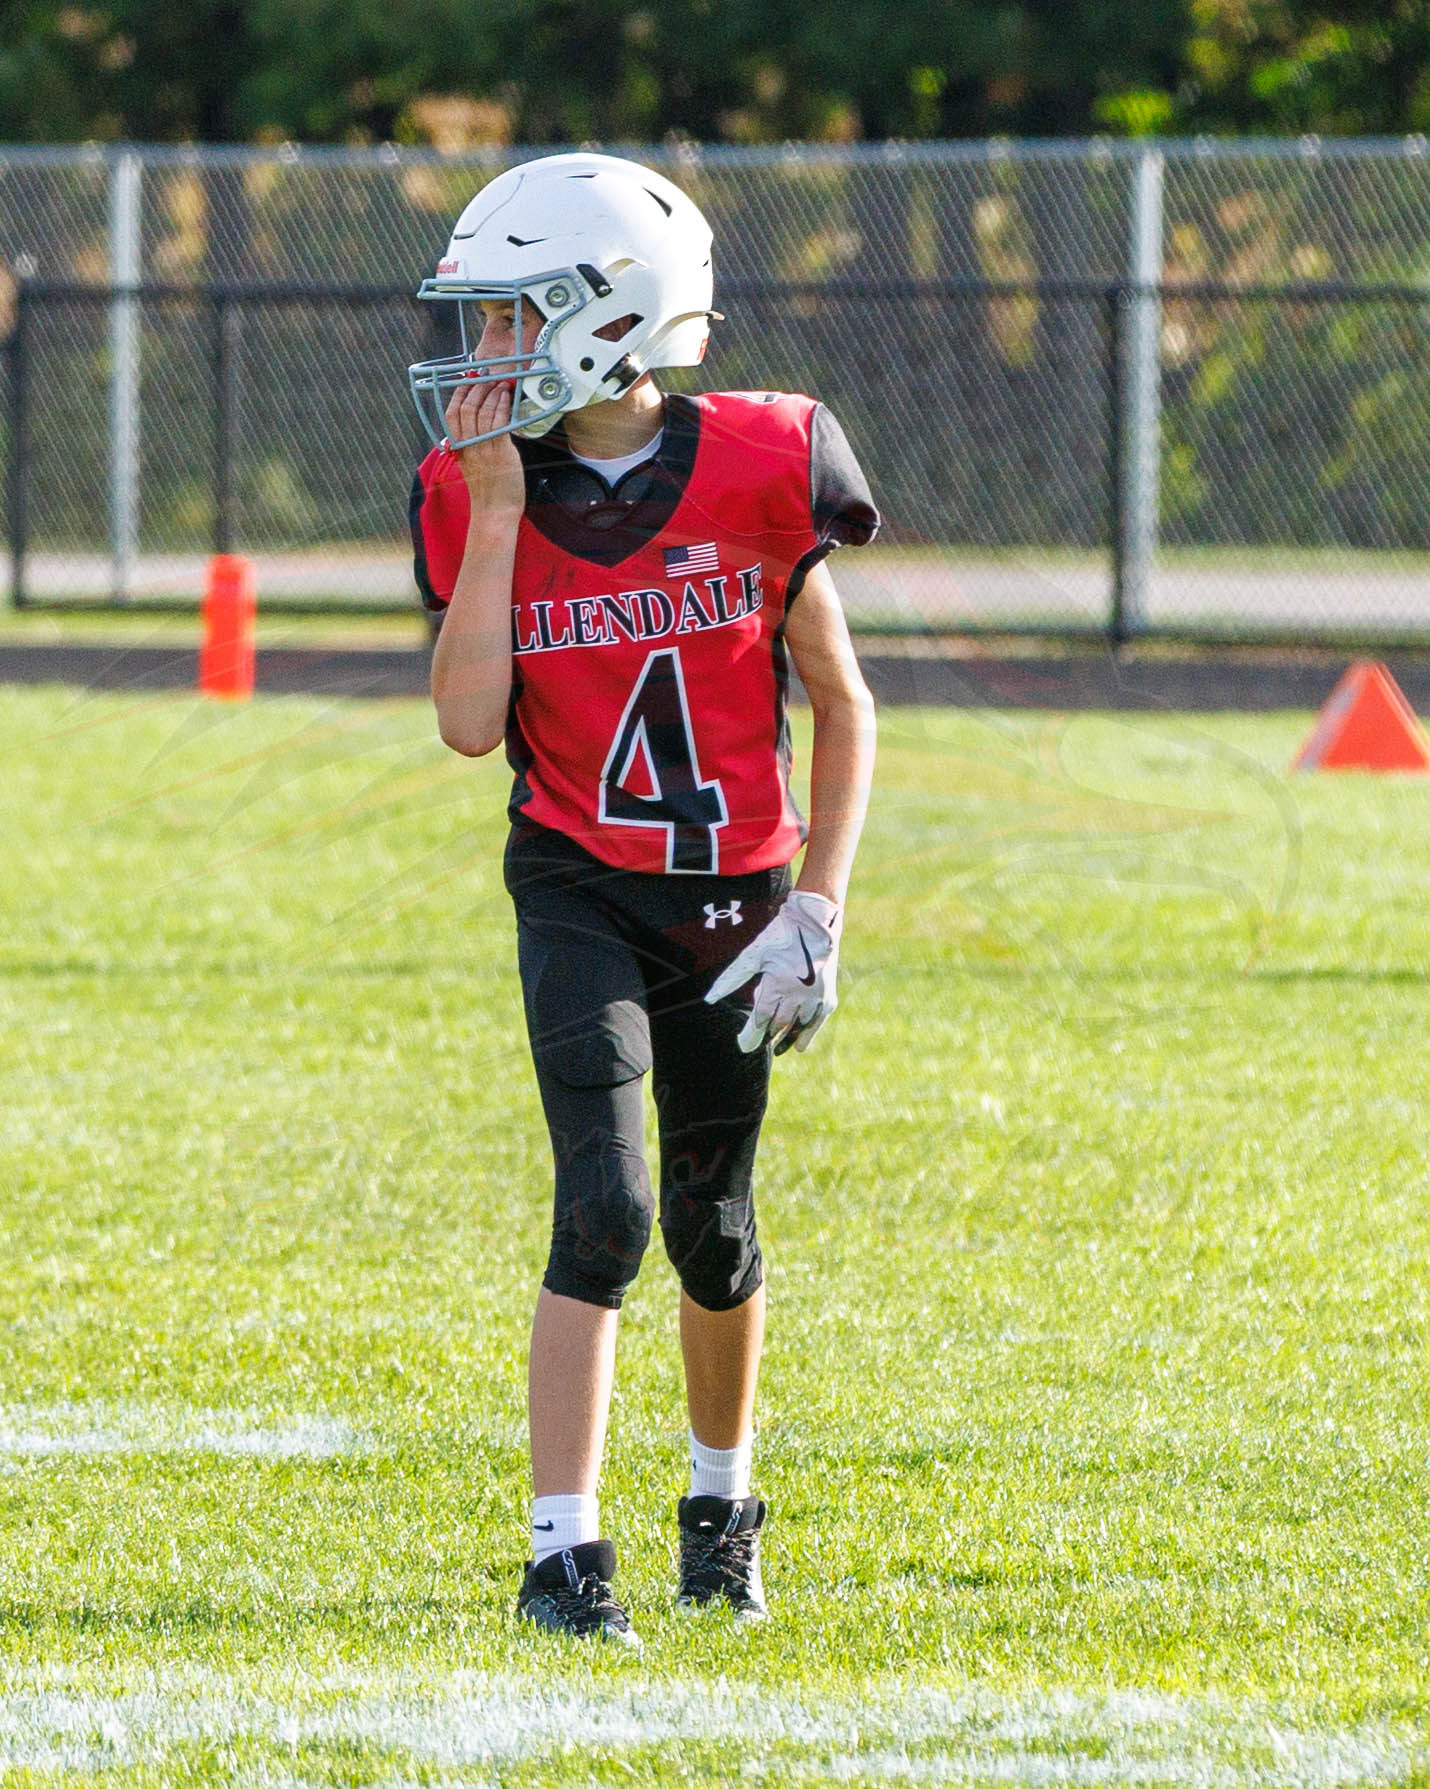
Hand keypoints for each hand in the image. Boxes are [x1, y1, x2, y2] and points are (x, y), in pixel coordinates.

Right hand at [444, 376, 525, 517]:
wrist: (495, 513)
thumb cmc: (488, 491)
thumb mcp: (471, 466)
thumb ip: (469, 446)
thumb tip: (474, 428)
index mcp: (458, 448)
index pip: (451, 414)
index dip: (459, 394)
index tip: (468, 381)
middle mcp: (468, 446)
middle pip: (466, 409)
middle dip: (477, 388)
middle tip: (487, 378)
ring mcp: (483, 448)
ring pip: (482, 412)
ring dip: (492, 393)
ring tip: (501, 384)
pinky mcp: (500, 452)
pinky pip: (498, 423)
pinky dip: (502, 406)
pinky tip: (507, 398)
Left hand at [704, 891, 841, 1054]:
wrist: (815, 923)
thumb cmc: (780, 937)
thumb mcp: (754, 955)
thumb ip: (732, 978)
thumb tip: (710, 998)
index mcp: (777, 983)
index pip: (761, 1018)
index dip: (752, 1033)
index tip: (744, 1044)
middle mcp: (798, 994)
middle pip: (779, 1024)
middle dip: (768, 1035)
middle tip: (759, 1043)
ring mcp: (816, 997)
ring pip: (798, 1027)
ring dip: (786, 1038)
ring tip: (777, 1048)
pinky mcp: (829, 997)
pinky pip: (816, 1023)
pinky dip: (807, 1035)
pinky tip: (798, 1046)